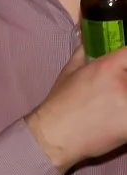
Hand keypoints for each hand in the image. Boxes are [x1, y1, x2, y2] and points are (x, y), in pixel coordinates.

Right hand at [26, 45, 126, 170]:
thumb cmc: (60, 104)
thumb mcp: (69, 72)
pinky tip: (119, 120)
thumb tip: (89, 39)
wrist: (54, 136)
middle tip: (121, 92)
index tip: (125, 65)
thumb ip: (84, 52)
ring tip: (118, 106)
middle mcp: (122, 82)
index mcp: (108, 66)